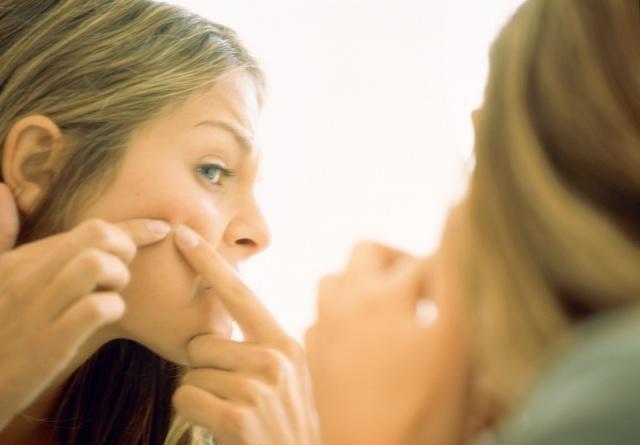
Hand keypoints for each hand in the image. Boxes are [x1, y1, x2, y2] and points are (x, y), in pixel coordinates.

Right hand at [0, 183, 170, 428]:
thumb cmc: (0, 328)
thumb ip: (2, 234)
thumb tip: (3, 190)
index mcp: (22, 260)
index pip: (88, 229)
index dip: (133, 227)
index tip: (160, 228)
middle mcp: (29, 278)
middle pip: (95, 234)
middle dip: (125, 246)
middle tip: (125, 269)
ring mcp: (39, 309)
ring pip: (94, 264)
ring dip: (118, 276)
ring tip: (113, 291)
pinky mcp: (50, 343)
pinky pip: (94, 309)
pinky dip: (113, 308)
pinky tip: (110, 316)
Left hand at [171, 225, 319, 444]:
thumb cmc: (279, 423)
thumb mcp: (282, 378)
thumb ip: (258, 346)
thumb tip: (217, 323)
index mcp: (285, 344)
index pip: (241, 295)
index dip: (210, 264)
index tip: (183, 235)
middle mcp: (275, 360)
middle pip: (203, 342)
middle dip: (204, 367)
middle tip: (229, 394)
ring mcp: (258, 389)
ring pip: (191, 371)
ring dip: (199, 392)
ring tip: (228, 411)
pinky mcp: (237, 417)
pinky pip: (184, 395)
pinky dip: (191, 410)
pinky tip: (218, 426)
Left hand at [305, 236, 469, 444]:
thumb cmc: (426, 411)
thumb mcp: (457, 341)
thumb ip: (456, 272)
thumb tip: (456, 208)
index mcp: (387, 295)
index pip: (422, 259)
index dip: (444, 267)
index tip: (455, 286)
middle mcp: (348, 302)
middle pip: (367, 251)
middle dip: (397, 259)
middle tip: (421, 285)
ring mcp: (324, 329)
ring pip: (335, 279)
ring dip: (361, 281)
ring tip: (388, 304)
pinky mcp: (313, 356)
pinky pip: (320, 316)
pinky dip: (341, 313)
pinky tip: (362, 336)